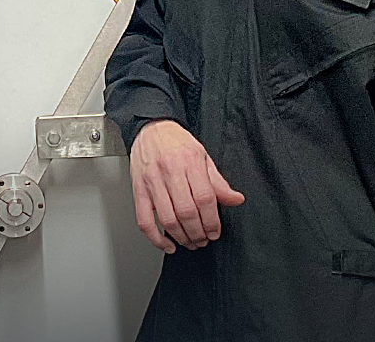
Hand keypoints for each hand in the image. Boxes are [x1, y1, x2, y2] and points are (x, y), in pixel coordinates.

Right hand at [128, 119, 243, 252]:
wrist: (150, 129)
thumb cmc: (176, 143)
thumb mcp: (202, 156)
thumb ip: (218, 182)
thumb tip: (236, 199)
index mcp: (189, 162)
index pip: (204, 198)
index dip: (212, 221)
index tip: (215, 231)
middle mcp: (169, 171)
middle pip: (186, 212)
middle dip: (198, 232)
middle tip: (204, 239)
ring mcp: (151, 182)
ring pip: (167, 219)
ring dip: (182, 237)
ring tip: (191, 242)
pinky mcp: (138, 191)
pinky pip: (144, 221)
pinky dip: (156, 238)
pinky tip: (168, 244)